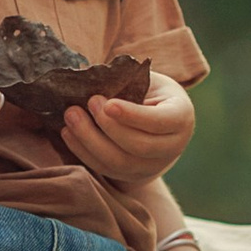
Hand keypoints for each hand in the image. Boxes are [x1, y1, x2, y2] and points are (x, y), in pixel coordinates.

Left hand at [58, 70, 196, 192]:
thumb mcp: (147, 80)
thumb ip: (126, 80)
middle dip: (108, 127)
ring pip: (119, 162)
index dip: (132, 115)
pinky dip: (84, 152)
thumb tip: (86, 75)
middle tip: (86, 103)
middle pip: (139, 146)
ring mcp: (152, 166)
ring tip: (71, 116)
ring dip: (90, 140)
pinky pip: (106, 169)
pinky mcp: (131, 175)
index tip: (107, 103)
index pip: (159, 122)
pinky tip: (68, 133)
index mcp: (181, 116)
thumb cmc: (148, 91)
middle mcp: (172, 146)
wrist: (156, 120)